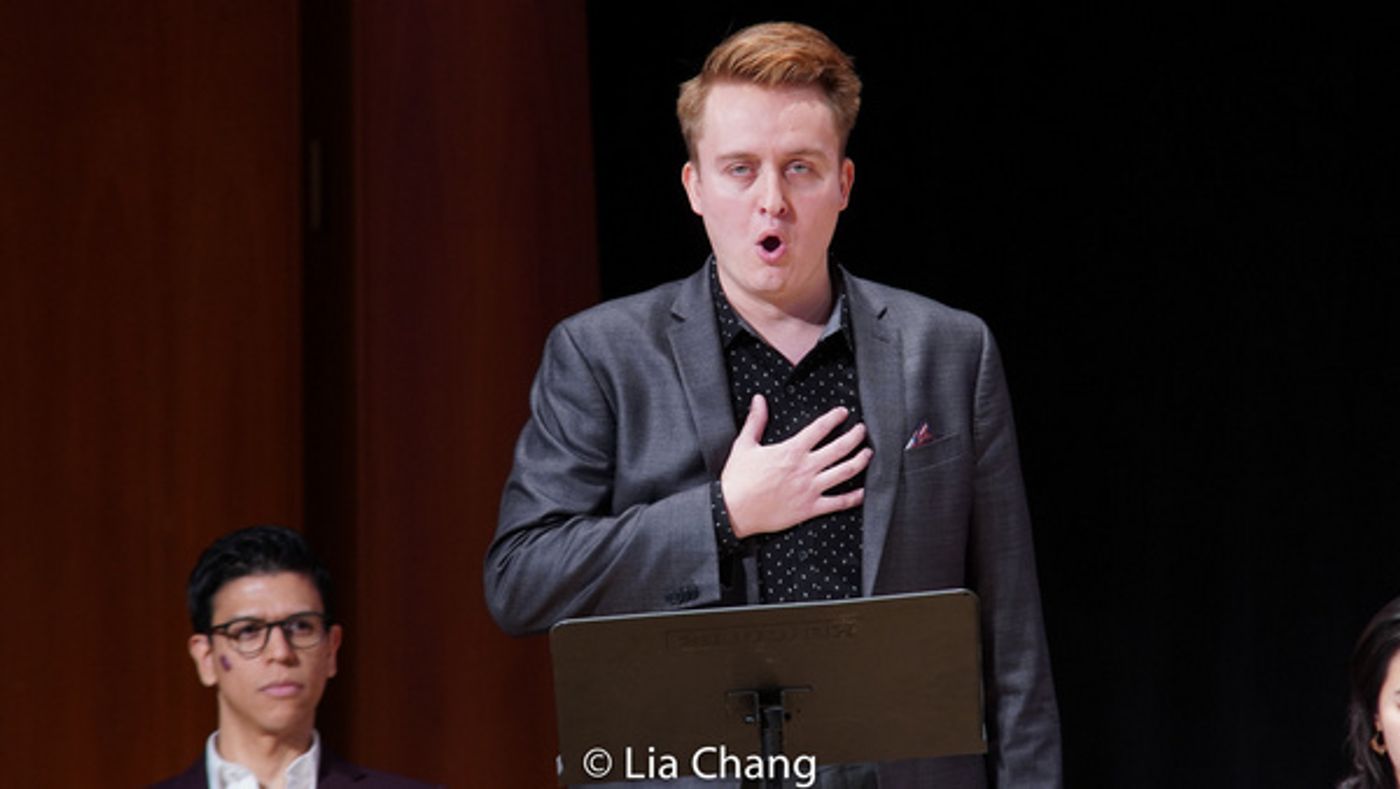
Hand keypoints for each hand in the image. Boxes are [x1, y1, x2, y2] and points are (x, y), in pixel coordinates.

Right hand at [720, 395, 872, 538]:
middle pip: (840, 447)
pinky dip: (855, 497)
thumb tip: (759, 399)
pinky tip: (863, 492)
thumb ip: (756, 421)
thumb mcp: (744, 445)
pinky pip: (839, 502)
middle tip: (862, 430)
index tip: (843, 412)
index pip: (820, 428)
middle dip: (855, 436)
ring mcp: (810, 488)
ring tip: (868, 453)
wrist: (733, 510)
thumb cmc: (737, 479)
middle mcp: (805, 467)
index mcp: (791, 450)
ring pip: (845, 472)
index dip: (835, 418)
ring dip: (860, 461)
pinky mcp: (810, 508)